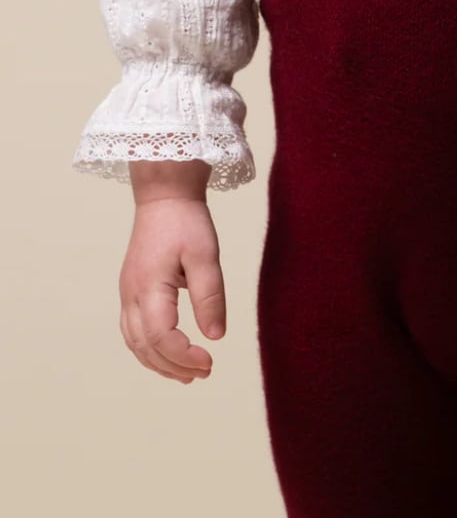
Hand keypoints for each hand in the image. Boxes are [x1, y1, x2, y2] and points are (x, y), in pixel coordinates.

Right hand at [119, 163, 225, 383]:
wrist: (164, 195)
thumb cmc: (186, 221)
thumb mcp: (205, 255)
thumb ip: (209, 296)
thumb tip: (215, 336)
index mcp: (148, 287)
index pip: (161, 337)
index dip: (184, 356)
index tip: (211, 361)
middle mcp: (131, 295)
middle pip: (145, 346)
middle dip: (174, 366)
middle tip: (205, 373)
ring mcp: (127, 293)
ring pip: (134, 343)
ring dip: (158, 363)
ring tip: (187, 374)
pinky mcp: (131, 289)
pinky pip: (133, 330)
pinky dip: (149, 349)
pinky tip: (168, 353)